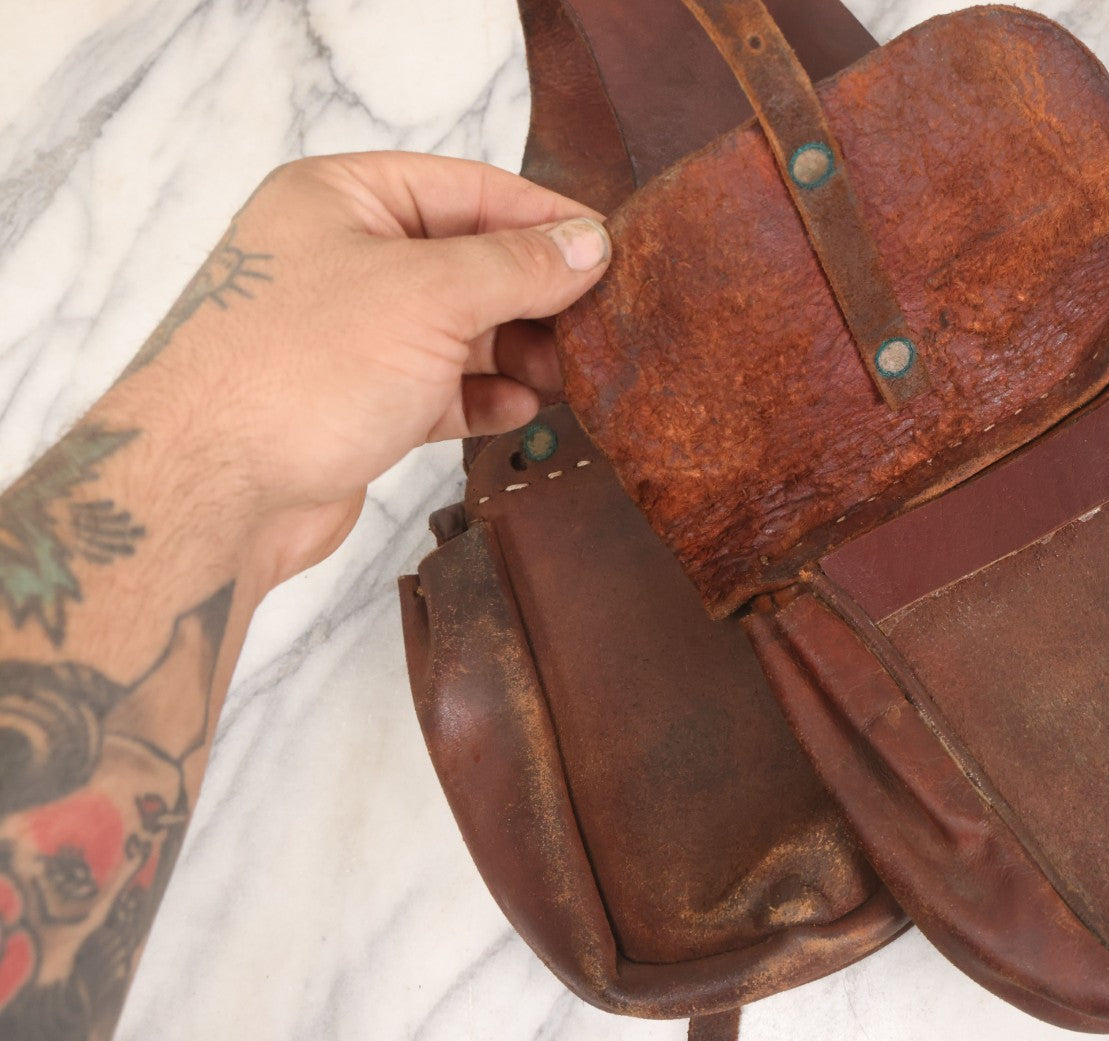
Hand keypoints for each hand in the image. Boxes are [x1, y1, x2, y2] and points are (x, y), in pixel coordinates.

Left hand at [103, 151, 610, 582]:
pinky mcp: (356, 401)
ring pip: (458, 329)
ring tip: (567, 374)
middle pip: (467, 261)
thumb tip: (589, 245)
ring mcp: (348, 334)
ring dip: (516, 352)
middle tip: (597, 323)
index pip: (468, 189)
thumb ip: (516, 266)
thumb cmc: (297, 372)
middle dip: (534, 295)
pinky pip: (438, 386)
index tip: (608, 248)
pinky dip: (482, 397)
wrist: (210, 493)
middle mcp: (341, 257)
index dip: (543, 218)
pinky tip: (520, 410)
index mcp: (341, 199)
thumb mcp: (428, 296)